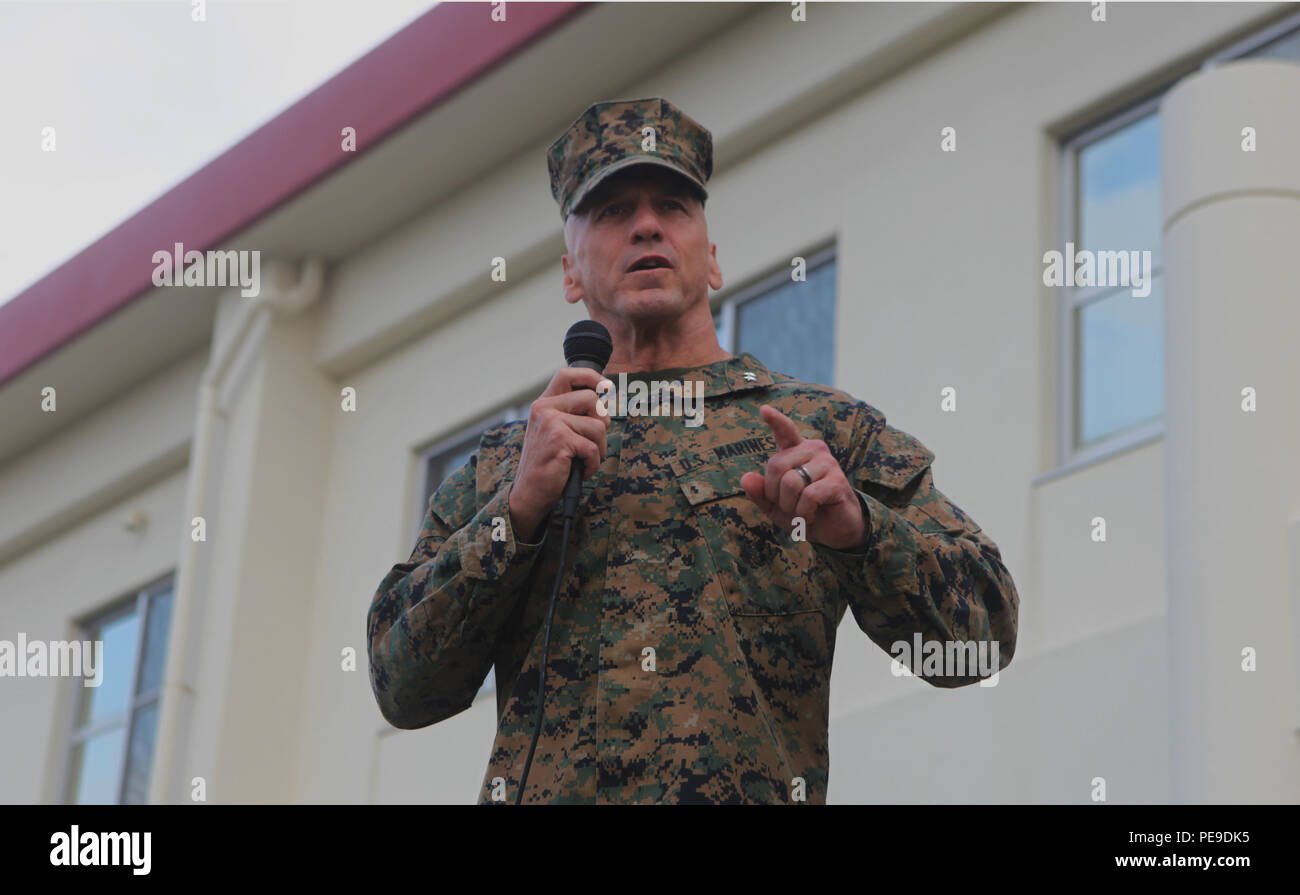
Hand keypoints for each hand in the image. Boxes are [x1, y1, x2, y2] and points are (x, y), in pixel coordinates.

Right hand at [508, 367, 612, 539]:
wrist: (529, 492)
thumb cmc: (548, 463)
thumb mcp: (557, 431)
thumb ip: (573, 413)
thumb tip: (605, 397)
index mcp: (543, 404)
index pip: (568, 374)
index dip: (592, 377)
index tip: (606, 388)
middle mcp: (544, 408)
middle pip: (592, 399)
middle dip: (602, 422)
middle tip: (593, 441)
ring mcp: (551, 423)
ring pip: (598, 425)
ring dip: (600, 448)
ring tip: (584, 459)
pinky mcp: (559, 440)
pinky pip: (593, 448)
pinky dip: (593, 464)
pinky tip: (581, 470)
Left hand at [740, 405, 867, 550]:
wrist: (832, 531)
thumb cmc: (803, 512)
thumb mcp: (775, 505)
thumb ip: (760, 492)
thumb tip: (746, 478)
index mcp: (796, 451)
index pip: (785, 431)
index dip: (775, 420)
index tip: (764, 410)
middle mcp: (813, 450)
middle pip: (776, 467)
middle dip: (775, 494)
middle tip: (789, 505)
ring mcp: (827, 463)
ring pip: (791, 483)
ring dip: (790, 506)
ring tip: (802, 510)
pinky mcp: (837, 481)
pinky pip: (808, 496)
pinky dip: (804, 512)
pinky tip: (811, 514)